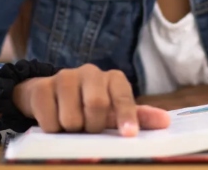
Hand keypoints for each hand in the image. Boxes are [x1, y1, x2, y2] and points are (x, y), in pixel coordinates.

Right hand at [13, 64, 169, 135]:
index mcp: (112, 79)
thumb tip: (166, 122)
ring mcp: (64, 77)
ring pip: (72, 117)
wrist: (50, 97)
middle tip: (90, 130)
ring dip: (72, 130)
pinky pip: (50, 121)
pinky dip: (53, 130)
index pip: (123, 95)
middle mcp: (90, 72)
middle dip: (93, 126)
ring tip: (72, 126)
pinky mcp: (42, 88)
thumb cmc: (90, 107)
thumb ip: (139, 117)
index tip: (129, 134)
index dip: (127, 115)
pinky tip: (54, 122)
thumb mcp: (114, 112)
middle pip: (97, 105)